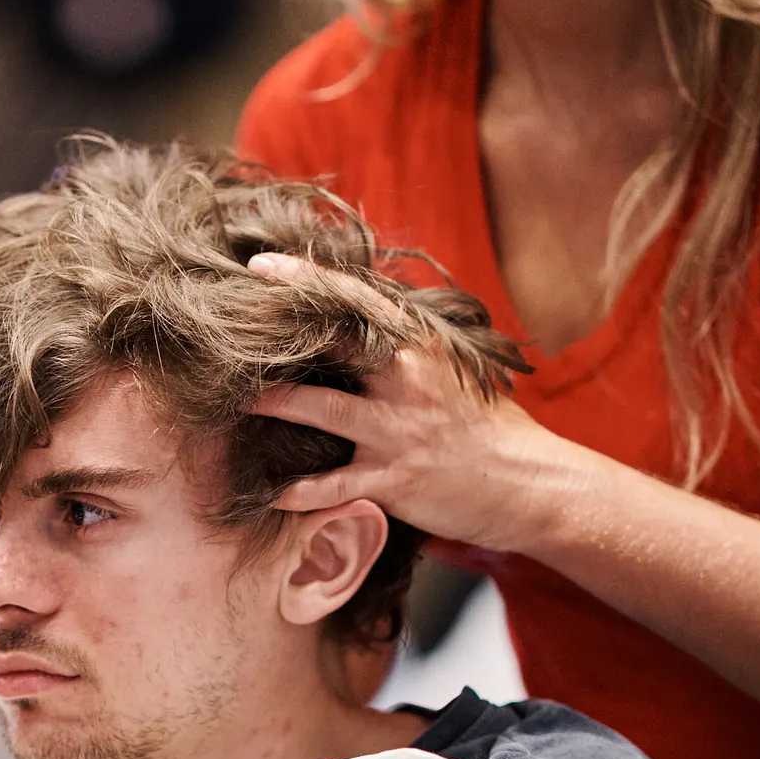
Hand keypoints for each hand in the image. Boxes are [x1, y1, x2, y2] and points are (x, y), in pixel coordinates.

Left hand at [247, 251, 573, 551]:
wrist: (533, 484)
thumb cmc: (489, 424)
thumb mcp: (457, 367)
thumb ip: (408, 344)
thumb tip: (362, 313)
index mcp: (421, 346)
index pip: (358, 300)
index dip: (307, 280)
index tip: (262, 265)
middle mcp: (407, 380)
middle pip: (332, 344)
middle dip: (278, 334)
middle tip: (226, 325)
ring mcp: (399, 430)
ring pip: (322, 409)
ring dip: (273, 404)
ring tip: (234, 400)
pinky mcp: (395, 479)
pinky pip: (335, 484)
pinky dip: (301, 491)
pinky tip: (271, 493)